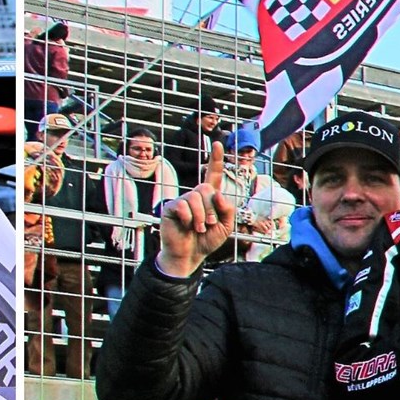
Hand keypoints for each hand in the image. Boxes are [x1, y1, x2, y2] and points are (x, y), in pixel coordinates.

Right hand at [155, 142, 234, 276]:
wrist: (189, 256)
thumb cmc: (206, 240)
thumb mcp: (226, 226)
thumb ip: (228, 210)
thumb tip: (218, 194)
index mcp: (209, 198)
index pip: (213, 175)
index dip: (216, 159)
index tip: (217, 143)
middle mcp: (195, 196)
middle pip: (206, 188)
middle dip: (211, 209)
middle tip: (209, 224)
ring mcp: (182, 201)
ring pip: (195, 197)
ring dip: (201, 216)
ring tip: (198, 228)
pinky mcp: (171, 208)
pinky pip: (182, 205)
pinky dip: (188, 218)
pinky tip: (186, 226)